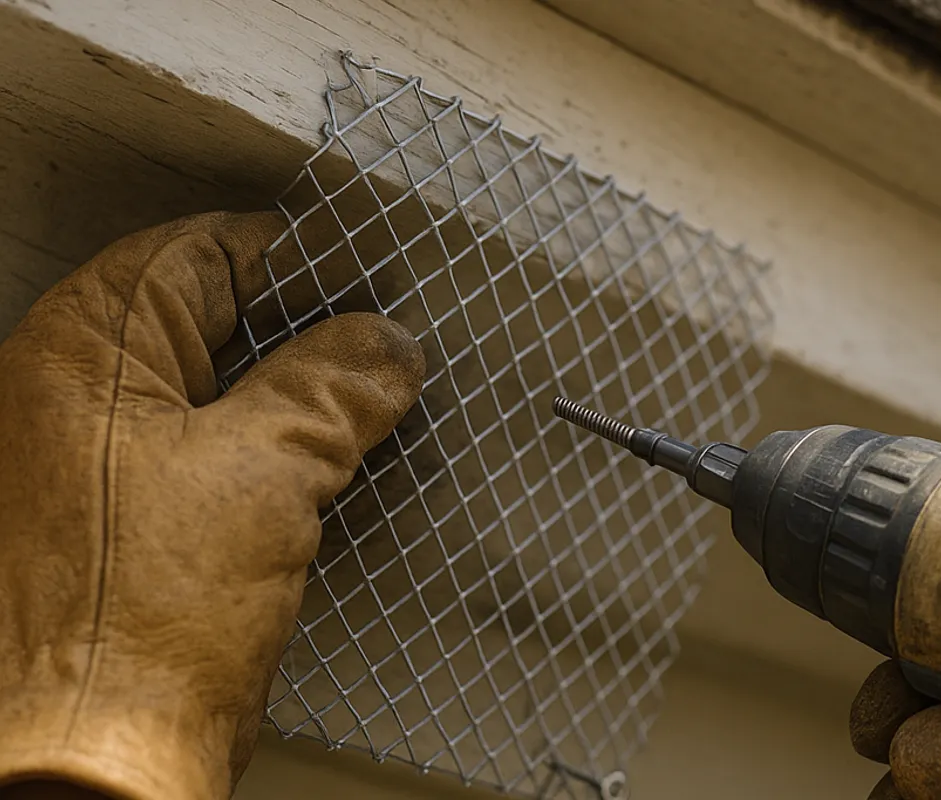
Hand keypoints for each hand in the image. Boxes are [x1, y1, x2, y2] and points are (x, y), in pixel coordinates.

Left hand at [0, 212, 424, 799]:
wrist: (101, 763)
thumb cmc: (138, 627)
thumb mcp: (268, 470)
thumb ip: (334, 386)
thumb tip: (385, 344)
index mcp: (80, 354)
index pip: (198, 253)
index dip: (292, 258)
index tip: (366, 279)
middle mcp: (74, 399)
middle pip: (208, 321)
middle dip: (302, 332)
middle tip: (382, 347)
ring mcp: (101, 464)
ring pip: (218, 391)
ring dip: (294, 397)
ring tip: (369, 407)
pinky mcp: (133, 522)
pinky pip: (215, 452)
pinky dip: (274, 450)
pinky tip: (327, 467)